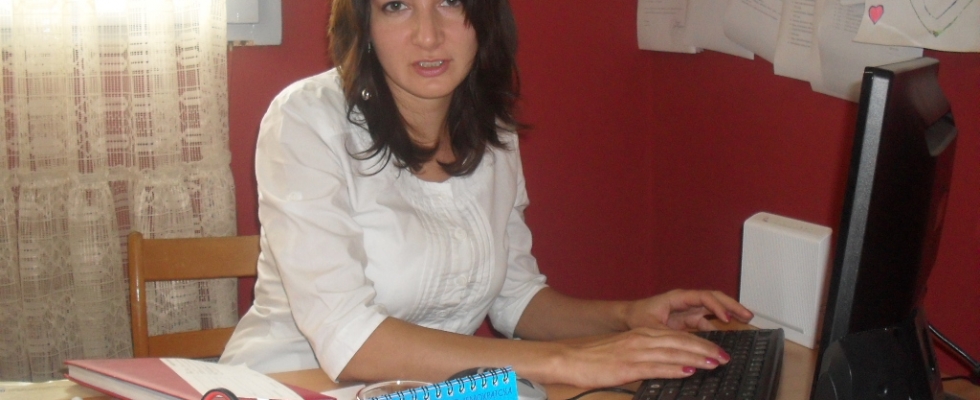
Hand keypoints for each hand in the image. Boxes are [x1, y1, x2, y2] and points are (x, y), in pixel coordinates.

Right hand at [554, 327, 731, 387]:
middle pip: (680, 342)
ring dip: (696, 357)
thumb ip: (647, 357)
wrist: (567, 358)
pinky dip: (674, 368)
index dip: (701, 343)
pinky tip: (688, 371)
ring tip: (715, 363)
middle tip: (726, 356)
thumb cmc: (593, 359)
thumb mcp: (624, 353)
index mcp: (641, 334)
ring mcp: (635, 352)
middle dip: (706, 349)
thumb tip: (670, 367)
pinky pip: (656, 367)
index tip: (718, 351)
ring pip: (673, 352)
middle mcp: (641, 339)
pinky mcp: (627, 366)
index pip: (678, 337)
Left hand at [623, 289, 753, 331]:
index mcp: (678, 298)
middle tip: (748, 314)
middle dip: (731, 305)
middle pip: (714, 299)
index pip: (703, 298)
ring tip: (746, 318)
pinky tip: (728, 333)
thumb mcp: (653, 328)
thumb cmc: (638, 317)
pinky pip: (707, 321)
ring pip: (713, 309)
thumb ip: (671, 336)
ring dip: (729, 313)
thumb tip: (690, 346)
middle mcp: (686, 301)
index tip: (727, 318)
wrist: (627, 318)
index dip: (717, 307)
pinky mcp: (688, 320)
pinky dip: (718, 326)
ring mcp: (688, 310)